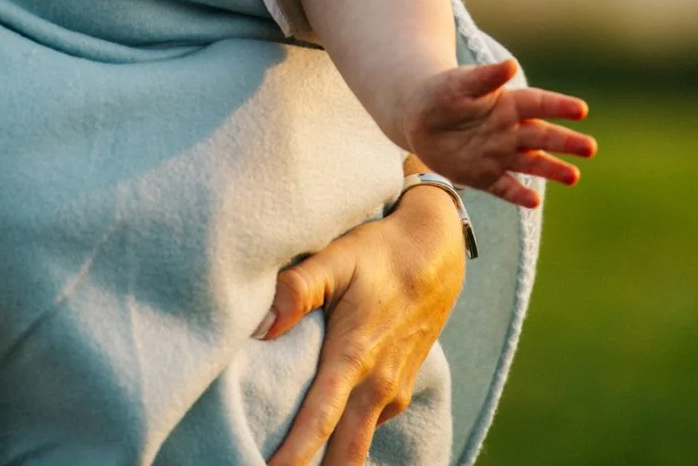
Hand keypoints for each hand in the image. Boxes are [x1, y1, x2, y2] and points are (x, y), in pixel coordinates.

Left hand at [260, 177, 467, 465]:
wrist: (436, 252)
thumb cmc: (379, 252)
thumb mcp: (336, 257)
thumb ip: (297, 289)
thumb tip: (262, 327)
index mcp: (354, 356)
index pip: (319, 421)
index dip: (294, 456)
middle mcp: (377, 385)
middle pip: (345, 454)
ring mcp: (391, 392)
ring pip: (356, 444)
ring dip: (330, 459)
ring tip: (291, 463)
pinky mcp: (397, 392)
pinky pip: (365, 427)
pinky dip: (344, 439)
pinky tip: (322, 437)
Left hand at [406, 59, 594, 209]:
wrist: (419, 119)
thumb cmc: (443, 93)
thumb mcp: (460, 82)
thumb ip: (485, 77)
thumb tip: (510, 64)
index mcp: (508, 103)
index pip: (539, 104)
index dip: (559, 106)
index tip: (581, 110)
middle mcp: (510, 130)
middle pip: (543, 137)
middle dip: (566, 142)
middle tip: (590, 148)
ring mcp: (499, 155)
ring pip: (531, 164)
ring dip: (552, 170)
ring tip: (573, 177)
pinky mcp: (484, 176)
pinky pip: (505, 187)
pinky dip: (518, 195)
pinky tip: (534, 202)